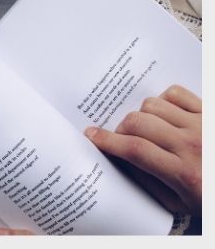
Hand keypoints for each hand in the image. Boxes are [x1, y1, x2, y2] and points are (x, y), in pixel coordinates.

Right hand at [84, 85, 201, 215]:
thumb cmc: (210, 198)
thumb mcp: (180, 203)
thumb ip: (147, 183)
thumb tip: (119, 160)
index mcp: (183, 173)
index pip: (134, 149)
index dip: (107, 140)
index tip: (91, 135)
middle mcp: (192, 145)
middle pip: (138, 123)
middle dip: (121, 129)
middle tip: (122, 138)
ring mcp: (202, 124)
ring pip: (152, 105)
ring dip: (142, 115)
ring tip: (147, 128)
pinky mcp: (209, 111)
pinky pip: (175, 92)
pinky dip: (163, 100)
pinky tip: (164, 114)